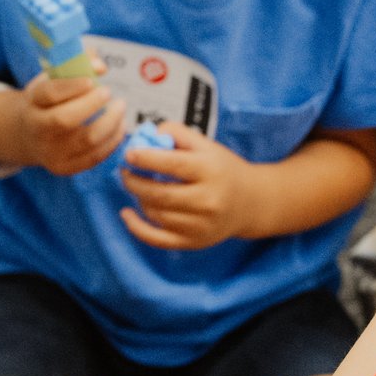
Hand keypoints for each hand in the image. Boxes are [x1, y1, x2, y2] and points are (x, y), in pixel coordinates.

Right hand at [12, 70, 126, 174]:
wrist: (27, 136)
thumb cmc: (47, 101)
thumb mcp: (52, 79)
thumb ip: (77, 64)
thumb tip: (100, 66)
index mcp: (32, 103)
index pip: (49, 94)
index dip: (72, 86)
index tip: (92, 80)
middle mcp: (37, 129)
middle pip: (65, 120)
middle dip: (92, 104)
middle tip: (108, 92)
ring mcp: (50, 152)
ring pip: (87, 139)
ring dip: (111, 121)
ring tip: (120, 107)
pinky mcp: (63, 167)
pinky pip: (94, 157)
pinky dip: (112, 140)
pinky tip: (119, 126)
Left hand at [119, 124, 258, 249]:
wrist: (250, 201)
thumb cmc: (221, 169)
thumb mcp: (205, 145)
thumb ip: (176, 134)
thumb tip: (145, 137)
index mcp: (211, 171)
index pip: (174, 165)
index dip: (147, 159)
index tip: (129, 154)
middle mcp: (208, 200)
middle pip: (160, 194)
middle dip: (135, 181)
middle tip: (125, 171)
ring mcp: (201, 225)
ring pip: (156, 214)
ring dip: (139, 198)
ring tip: (138, 186)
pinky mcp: (193, 242)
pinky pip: (157, 239)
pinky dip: (136, 227)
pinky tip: (126, 213)